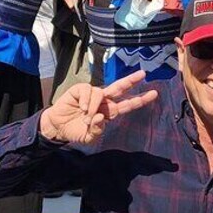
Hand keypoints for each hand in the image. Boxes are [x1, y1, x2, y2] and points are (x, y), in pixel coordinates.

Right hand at [40, 71, 157, 143]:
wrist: (57, 127)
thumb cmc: (75, 131)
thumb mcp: (88, 137)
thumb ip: (96, 131)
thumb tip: (101, 117)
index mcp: (109, 112)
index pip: (128, 105)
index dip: (140, 99)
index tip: (154, 94)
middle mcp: (104, 100)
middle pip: (120, 88)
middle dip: (131, 80)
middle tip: (143, 74)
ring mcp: (92, 94)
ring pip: (101, 92)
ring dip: (94, 106)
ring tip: (85, 117)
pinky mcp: (81, 89)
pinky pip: (88, 90)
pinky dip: (86, 100)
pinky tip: (82, 107)